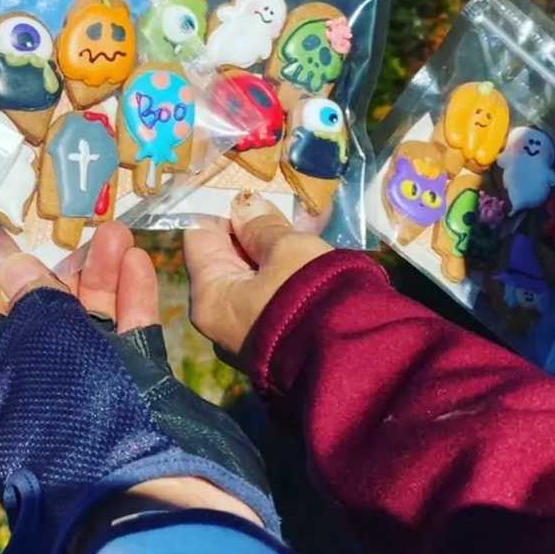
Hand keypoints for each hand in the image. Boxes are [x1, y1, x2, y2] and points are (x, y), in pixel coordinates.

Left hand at [0, 222, 275, 553]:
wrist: (151, 483)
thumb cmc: (74, 404)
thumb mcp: (39, 340)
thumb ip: (28, 297)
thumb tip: (8, 264)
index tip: (9, 244)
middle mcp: (31, 406)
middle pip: (42, 326)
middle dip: (63, 275)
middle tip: (83, 235)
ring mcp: (85, 405)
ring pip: (88, 330)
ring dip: (102, 280)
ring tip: (119, 235)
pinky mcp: (130, 404)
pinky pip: (122, 345)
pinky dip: (130, 306)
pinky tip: (138, 265)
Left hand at [183, 192, 332, 355]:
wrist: (354, 361)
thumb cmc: (310, 297)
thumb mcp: (288, 250)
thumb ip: (262, 226)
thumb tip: (243, 206)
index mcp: (209, 297)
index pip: (200, 237)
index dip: (223, 211)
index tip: (250, 193)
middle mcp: (218, 320)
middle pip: (226, 258)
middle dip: (252, 230)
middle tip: (281, 204)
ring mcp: (245, 334)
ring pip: (252, 277)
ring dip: (274, 250)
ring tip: (303, 223)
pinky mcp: (273, 340)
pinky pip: (270, 296)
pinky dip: (285, 273)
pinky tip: (311, 251)